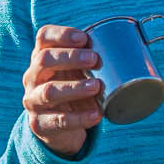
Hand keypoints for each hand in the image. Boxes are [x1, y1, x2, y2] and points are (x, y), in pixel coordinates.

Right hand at [24, 25, 103, 156]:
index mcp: (42, 58)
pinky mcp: (40, 124)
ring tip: (96, 86)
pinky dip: (80, 118)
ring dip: (75, 87)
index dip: (62, 34)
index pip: (44, 37)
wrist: (56, 129)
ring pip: (49, 91)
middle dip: (71, 58)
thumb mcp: (77, 73)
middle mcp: (33, 77)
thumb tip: (130, 49)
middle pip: (44, 60)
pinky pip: (60, 121)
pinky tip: (96, 114)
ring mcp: (34, 101)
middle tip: (95, 60)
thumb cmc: (71, 90)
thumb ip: (92, 60)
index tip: (84, 38)